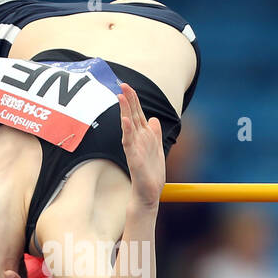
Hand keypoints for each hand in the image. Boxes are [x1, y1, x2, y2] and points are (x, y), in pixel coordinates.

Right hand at [118, 83, 164, 209]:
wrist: (149, 192)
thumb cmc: (150, 172)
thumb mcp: (156, 148)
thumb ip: (154, 133)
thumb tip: (153, 119)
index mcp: (143, 136)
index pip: (136, 113)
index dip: (133, 100)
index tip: (127, 86)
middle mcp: (137, 139)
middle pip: (131, 115)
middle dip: (128, 100)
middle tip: (122, 85)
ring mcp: (134, 148)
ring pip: (128, 126)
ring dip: (124, 111)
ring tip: (121, 97)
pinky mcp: (133, 158)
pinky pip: (129, 143)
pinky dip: (127, 131)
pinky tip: (125, 121)